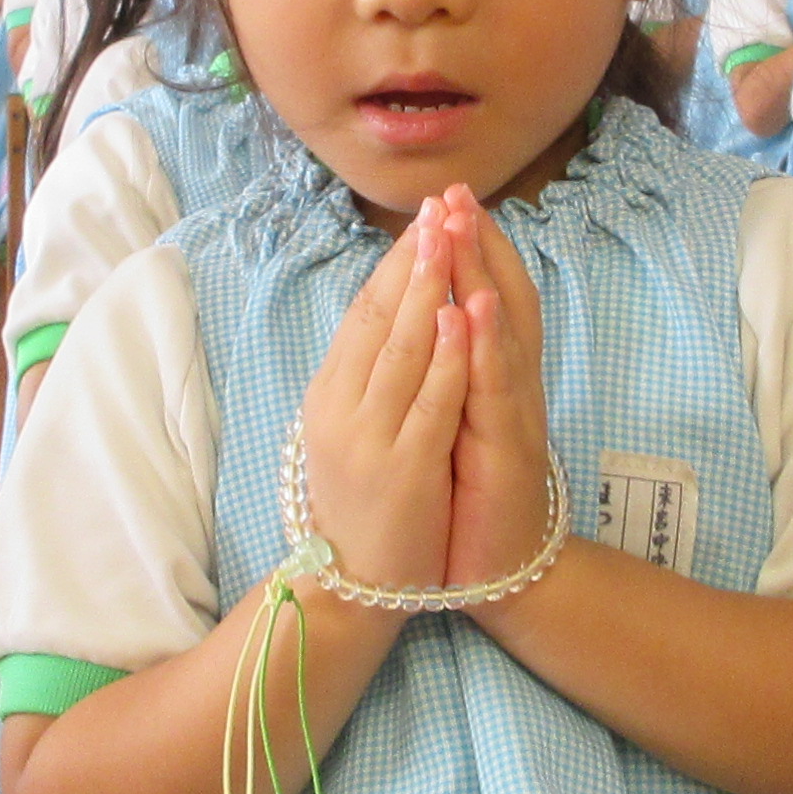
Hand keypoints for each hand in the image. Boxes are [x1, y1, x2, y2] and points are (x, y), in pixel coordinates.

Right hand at [295, 208, 467, 595]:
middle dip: (412, 258)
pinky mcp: (402, 468)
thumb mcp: (356, 431)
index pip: (364, 313)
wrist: (354, 588)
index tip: (424, 217)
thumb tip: (391, 317)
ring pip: (403, 349)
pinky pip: (430, 401)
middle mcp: (341, 407)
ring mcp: (369, 437)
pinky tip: (463, 316)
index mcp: (330, 395)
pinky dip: (447, 356)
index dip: (395, 262)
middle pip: (379, 318)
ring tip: (447, 237)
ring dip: (427, 289)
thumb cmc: (363, 506)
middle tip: (437, 205)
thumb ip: (369, 380)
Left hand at [428, 185, 555, 589]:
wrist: (505, 570)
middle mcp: (510, 384)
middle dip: (480, 242)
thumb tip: (427, 322)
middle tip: (459, 191)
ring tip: (467, 223)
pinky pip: (497, 387)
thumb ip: (450, 373)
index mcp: (493, 378)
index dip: (473, 248)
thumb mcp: (457, 422)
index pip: (487, 296)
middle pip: (502, 297)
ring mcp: (513, 413)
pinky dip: (488, 343)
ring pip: (502, 331)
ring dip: (485, 272)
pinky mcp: (507, 447)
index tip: (449, 200)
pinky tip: (476, 306)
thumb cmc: (475, 495)